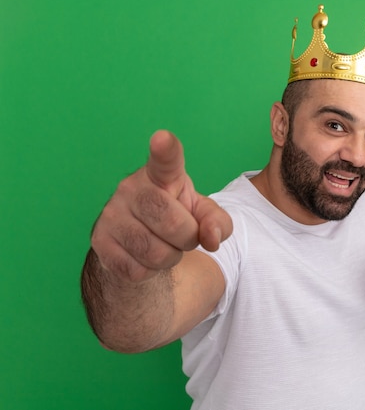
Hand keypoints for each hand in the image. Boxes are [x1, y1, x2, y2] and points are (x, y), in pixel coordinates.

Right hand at [91, 130, 232, 282]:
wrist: (140, 243)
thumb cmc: (176, 217)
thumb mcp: (203, 215)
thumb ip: (218, 222)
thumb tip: (212, 238)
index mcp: (161, 175)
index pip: (165, 160)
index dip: (165, 150)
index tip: (162, 138)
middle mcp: (131, 188)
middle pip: (171, 222)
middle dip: (188, 238)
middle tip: (184, 236)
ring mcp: (111, 213)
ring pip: (154, 252)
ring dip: (170, 258)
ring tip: (165, 246)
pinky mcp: (100, 240)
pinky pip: (137, 270)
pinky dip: (150, 272)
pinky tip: (145, 258)